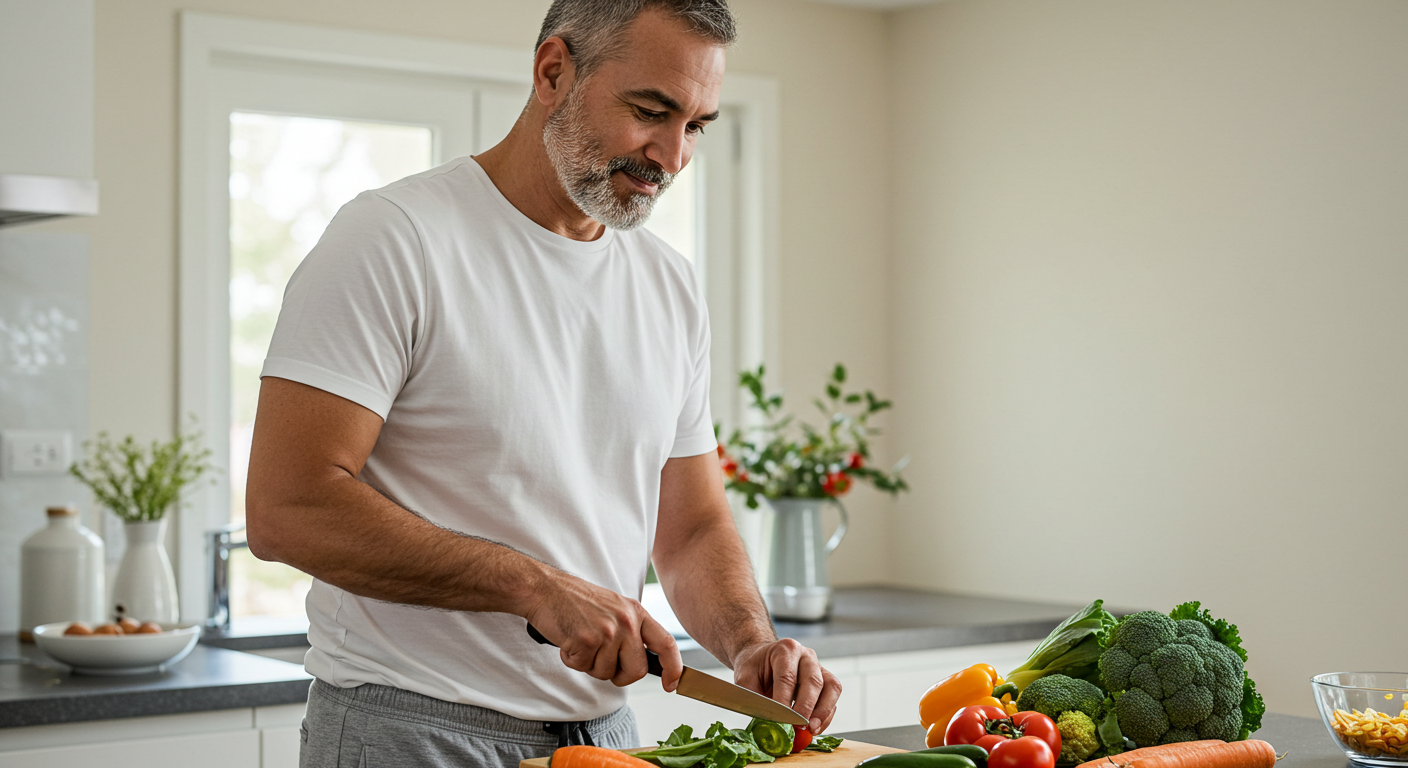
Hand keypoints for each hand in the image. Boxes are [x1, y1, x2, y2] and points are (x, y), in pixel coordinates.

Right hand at [524, 573, 683, 689]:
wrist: (545, 588)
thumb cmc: (576, 600)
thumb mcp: (614, 608)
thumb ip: (631, 631)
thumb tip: (641, 662)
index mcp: (636, 612)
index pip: (666, 643)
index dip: (673, 667)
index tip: (672, 683)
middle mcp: (626, 622)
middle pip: (637, 670)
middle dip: (620, 676)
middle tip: (602, 663)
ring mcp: (606, 631)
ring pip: (606, 673)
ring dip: (590, 665)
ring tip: (580, 641)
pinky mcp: (585, 640)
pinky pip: (583, 668)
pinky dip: (572, 660)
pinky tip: (569, 640)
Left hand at [732, 639, 840, 733]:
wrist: (762, 659)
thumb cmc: (755, 668)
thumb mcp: (745, 678)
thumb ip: (753, 698)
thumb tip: (767, 722)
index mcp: (785, 649)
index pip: (787, 676)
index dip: (785, 700)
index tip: (781, 719)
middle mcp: (806, 655)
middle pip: (813, 680)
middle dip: (807, 707)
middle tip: (799, 726)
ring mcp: (818, 666)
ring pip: (831, 687)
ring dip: (823, 712)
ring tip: (812, 729)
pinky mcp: (826, 680)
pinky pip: (832, 697)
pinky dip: (826, 715)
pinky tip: (815, 728)